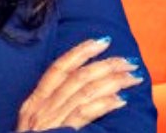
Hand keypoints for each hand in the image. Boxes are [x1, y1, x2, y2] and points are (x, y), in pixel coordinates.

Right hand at [16, 37, 143, 130]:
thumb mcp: (33, 126)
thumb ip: (51, 108)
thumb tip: (81, 93)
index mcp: (34, 103)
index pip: (58, 68)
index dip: (81, 52)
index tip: (102, 41)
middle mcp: (41, 108)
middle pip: (78, 77)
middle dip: (107, 65)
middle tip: (128, 61)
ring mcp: (51, 120)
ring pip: (86, 91)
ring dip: (113, 81)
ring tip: (133, 78)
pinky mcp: (61, 132)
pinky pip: (85, 113)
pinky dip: (105, 103)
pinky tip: (121, 100)